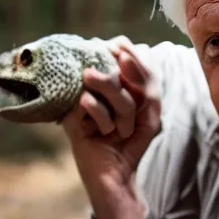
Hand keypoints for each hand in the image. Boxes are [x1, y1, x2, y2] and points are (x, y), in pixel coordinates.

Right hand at [62, 36, 161, 218]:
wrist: (118, 171)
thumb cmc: (134, 136)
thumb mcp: (151, 106)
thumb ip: (146, 78)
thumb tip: (122, 55)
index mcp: (114, 72)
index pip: (126, 46)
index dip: (140, 64)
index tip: (145, 92)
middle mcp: (95, 77)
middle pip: (118, 61)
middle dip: (137, 92)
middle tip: (135, 116)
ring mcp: (79, 92)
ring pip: (107, 80)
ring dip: (123, 109)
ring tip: (121, 128)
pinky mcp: (67, 110)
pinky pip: (89, 100)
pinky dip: (105, 120)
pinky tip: (103, 132)